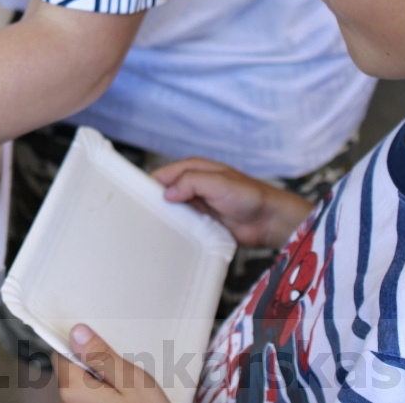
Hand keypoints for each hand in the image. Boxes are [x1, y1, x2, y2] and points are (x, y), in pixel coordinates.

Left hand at [55, 325, 169, 402]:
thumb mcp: (131, 380)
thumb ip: (101, 356)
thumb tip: (77, 333)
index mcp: (75, 390)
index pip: (60, 354)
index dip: (78, 345)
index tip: (97, 343)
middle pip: (71, 370)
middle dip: (92, 364)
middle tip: (120, 368)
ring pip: (82, 384)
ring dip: (100, 379)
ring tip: (125, 385)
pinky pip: (90, 396)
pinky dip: (104, 391)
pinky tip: (123, 396)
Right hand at [152, 158, 313, 248]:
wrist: (268, 220)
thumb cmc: (249, 195)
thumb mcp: (218, 182)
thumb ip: (191, 182)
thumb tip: (167, 192)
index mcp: (193, 169)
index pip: (163, 174)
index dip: (149, 184)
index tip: (136, 197)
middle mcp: (192, 185)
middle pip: (163, 193)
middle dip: (154, 202)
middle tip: (142, 216)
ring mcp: (196, 204)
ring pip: (170, 210)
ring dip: (165, 217)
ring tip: (153, 228)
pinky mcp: (200, 221)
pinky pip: (181, 224)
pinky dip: (176, 228)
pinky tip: (170, 235)